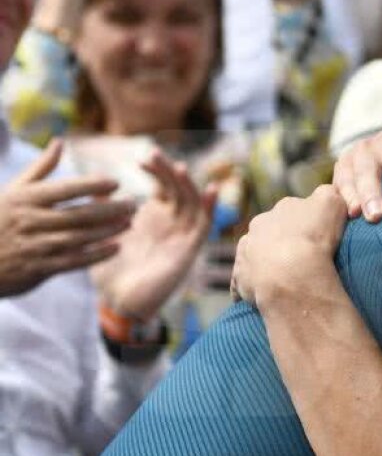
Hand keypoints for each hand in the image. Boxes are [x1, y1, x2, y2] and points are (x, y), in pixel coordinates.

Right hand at [0, 139, 133, 297]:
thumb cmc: (0, 217)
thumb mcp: (14, 190)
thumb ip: (41, 168)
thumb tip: (60, 142)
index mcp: (26, 199)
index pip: (64, 189)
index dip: (91, 186)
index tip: (116, 183)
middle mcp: (31, 221)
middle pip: (78, 215)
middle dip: (109, 209)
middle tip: (134, 204)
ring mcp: (35, 245)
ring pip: (79, 238)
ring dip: (107, 231)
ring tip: (130, 223)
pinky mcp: (39, 268)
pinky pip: (73, 261)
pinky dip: (95, 255)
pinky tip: (116, 248)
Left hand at [90, 150, 216, 319]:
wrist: (118, 301)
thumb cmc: (109, 270)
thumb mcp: (102, 233)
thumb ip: (103, 211)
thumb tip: (96, 188)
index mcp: (152, 217)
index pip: (163, 186)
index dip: (156, 170)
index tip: (141, 159)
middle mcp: (170, 223)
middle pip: (178, 189)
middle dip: (169, 171)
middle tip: (155, 155)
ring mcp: (181, 235)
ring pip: (192, 203)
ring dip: (189, 185)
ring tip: (180, 168)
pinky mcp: (189, 250)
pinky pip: (205, 226)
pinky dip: (210, 208)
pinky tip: (211, 190)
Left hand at [230, 184, 346, 307]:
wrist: (292, 272)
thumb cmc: (315, 236)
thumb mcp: (332, 202)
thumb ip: (330, 194)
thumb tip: (328, 193)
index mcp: (283, 208)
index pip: (295, 210)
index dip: (307, 223)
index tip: (317, 237)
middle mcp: (259, 225)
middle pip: (272, 231)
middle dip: (283, 242)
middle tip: (301, 259)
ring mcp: (247, 251)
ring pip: (256, 255)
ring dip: (265, 264)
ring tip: (284, 280)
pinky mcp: (240, 277)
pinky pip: (243, 282)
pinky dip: (250, 288)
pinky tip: (262, 296)